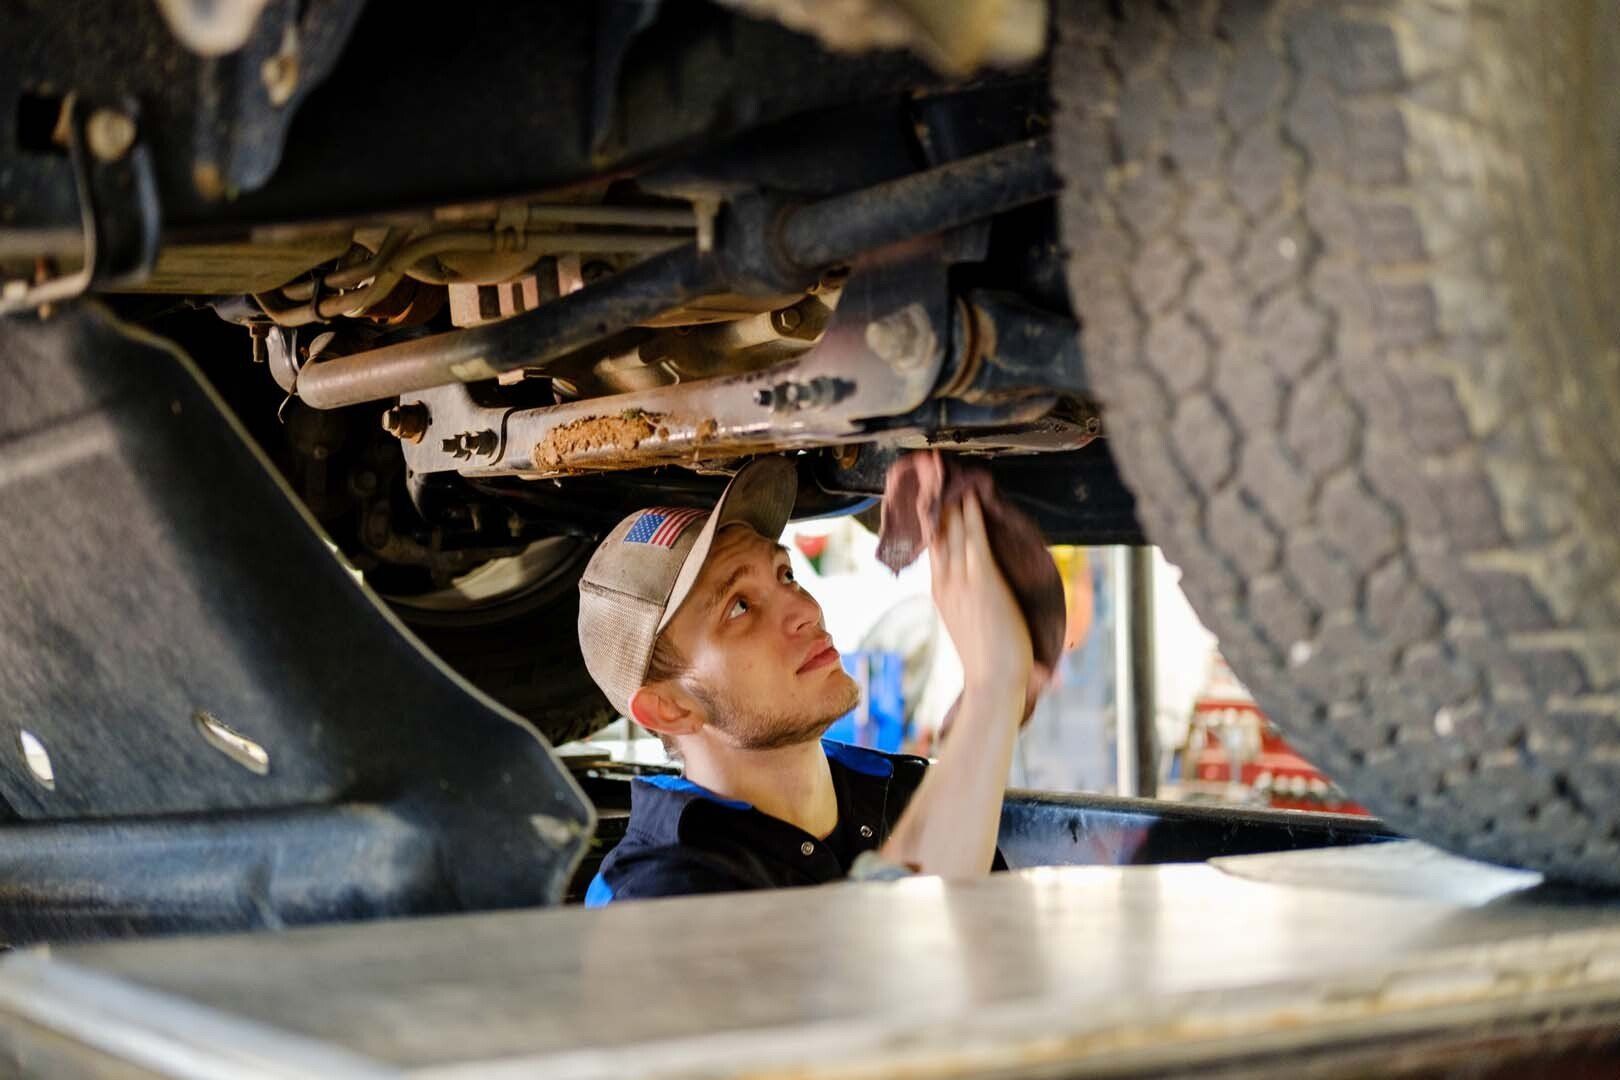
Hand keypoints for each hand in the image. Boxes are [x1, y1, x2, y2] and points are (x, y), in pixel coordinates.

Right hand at [930, 492, 1032, 699]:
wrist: (993, 679)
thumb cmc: (987, 656)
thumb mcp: (967, 621)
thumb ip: (964, 599)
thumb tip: (973, 587)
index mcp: (941, 590)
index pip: (933, 544)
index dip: (932, 517)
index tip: (931, 494)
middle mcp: (945, 581)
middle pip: (937, 531)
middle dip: (936, 500)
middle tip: (933, 471)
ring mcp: (962, 580)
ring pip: (953, 530)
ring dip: (952, 500)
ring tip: (949, 473)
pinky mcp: (983, 580)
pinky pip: (974, 539)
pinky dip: (972, 516)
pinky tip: (971, 497)